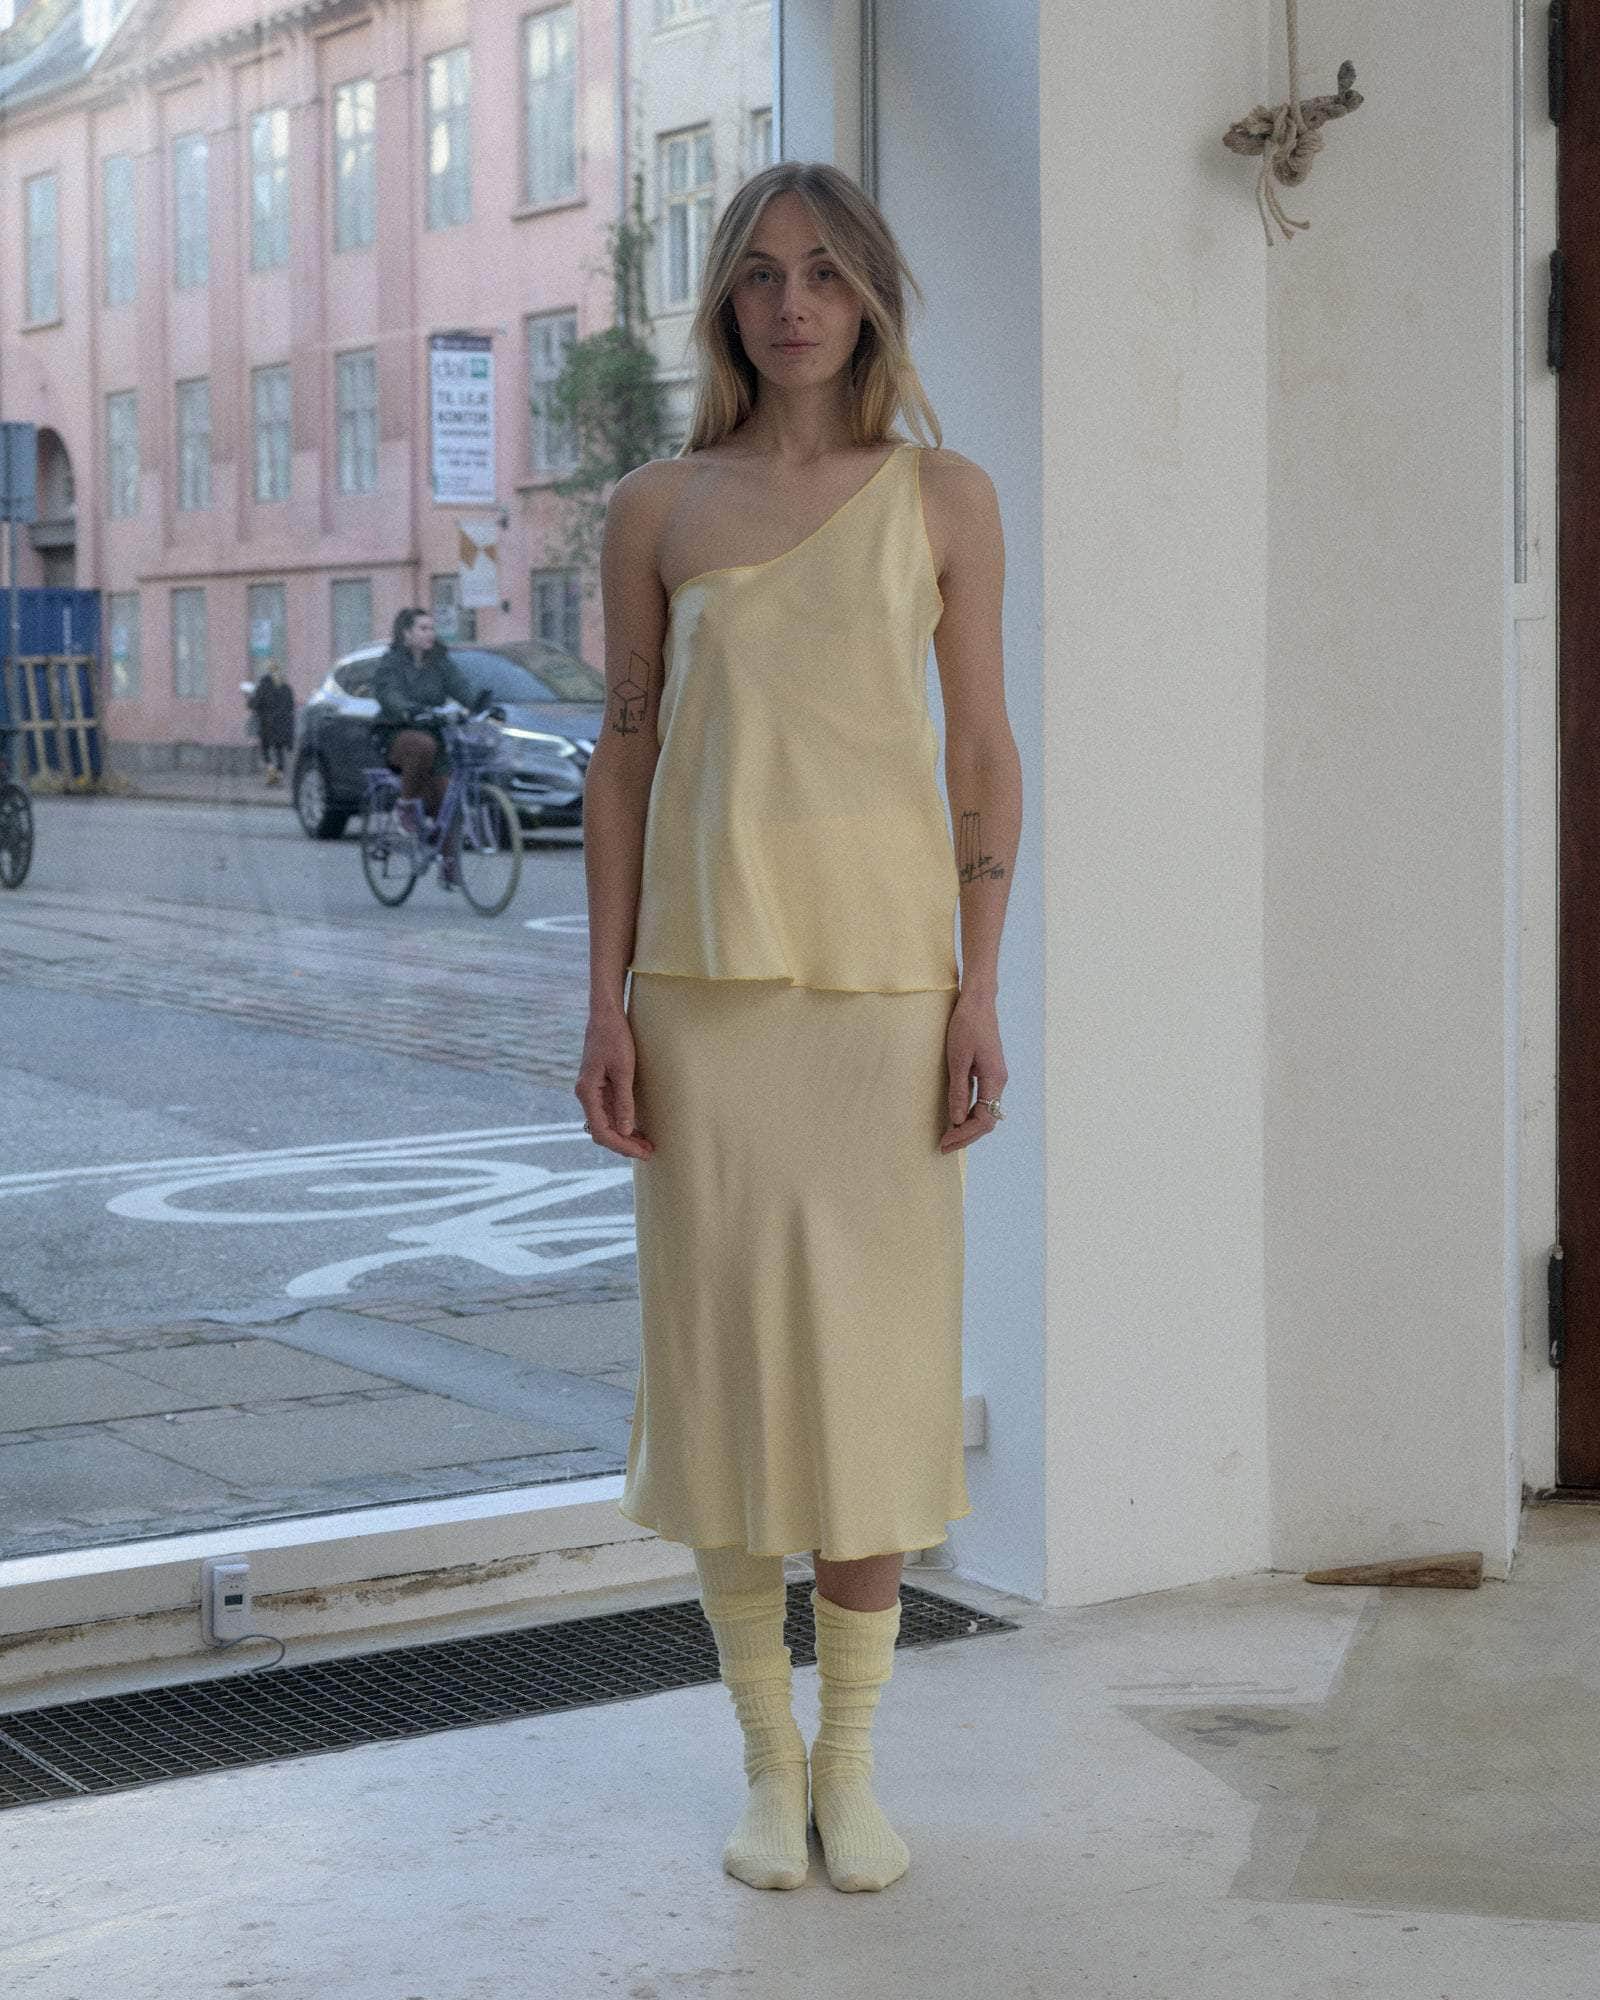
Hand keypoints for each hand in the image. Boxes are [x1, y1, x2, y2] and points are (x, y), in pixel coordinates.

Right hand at [575, 1008, 653, 1158]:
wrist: (605, 1014)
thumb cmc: (614, 1038)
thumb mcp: (623, 1070)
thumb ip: (623, 1101)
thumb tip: (625, 1130)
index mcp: (587, 1092)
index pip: (601, 1131)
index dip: (622, 1145)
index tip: (642, 1152)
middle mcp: (586, 1094)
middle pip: (602, 1131)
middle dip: (624, 1144)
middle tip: (649, 1151)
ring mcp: (592, 1091)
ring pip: (606, 1123)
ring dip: (625, 1135)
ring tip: (646, 1143)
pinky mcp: (600, 1085)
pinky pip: (609, 1111)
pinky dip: (623, 1122)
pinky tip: (637, 1127)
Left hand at [940, 988, 1005, 1152]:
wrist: (978, 1001)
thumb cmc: (966, 1025)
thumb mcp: (957, 1058)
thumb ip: (958, 1090)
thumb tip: (957, 1120)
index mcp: (994, 1079)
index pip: (983, 1120)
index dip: (964, 1135)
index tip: (945, 1142)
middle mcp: (999, 1081)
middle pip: (987, 1120)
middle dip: (966, 1136)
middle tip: (943, 1147)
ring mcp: (995, 1076)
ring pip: (985, 1111)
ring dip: (968, 1127)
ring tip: (948, 1137)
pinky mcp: (988, 1071)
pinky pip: (982, 1100)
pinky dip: (969, 1113)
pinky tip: (956, 1117)